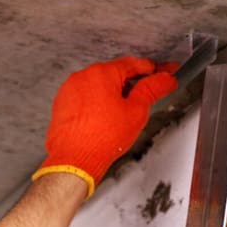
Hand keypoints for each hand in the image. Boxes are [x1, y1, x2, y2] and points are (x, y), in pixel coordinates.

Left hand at [32, 56, 177, 197]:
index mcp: (101, 73)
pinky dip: (94, 107)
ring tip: (116, 120)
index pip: (132, 64)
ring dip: (110, 97)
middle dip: (128, 87)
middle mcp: (81, 77)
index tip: (160, 74)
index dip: (150, 70)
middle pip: (113, 75)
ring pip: (97, 88)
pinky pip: (83, 100)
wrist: (73, 162)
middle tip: (139, 103)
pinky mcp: (61, 105)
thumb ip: (152, 90)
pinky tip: (101, 123)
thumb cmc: (100, 140)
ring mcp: (68, 91)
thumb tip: (165, 79)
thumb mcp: (136, 112)